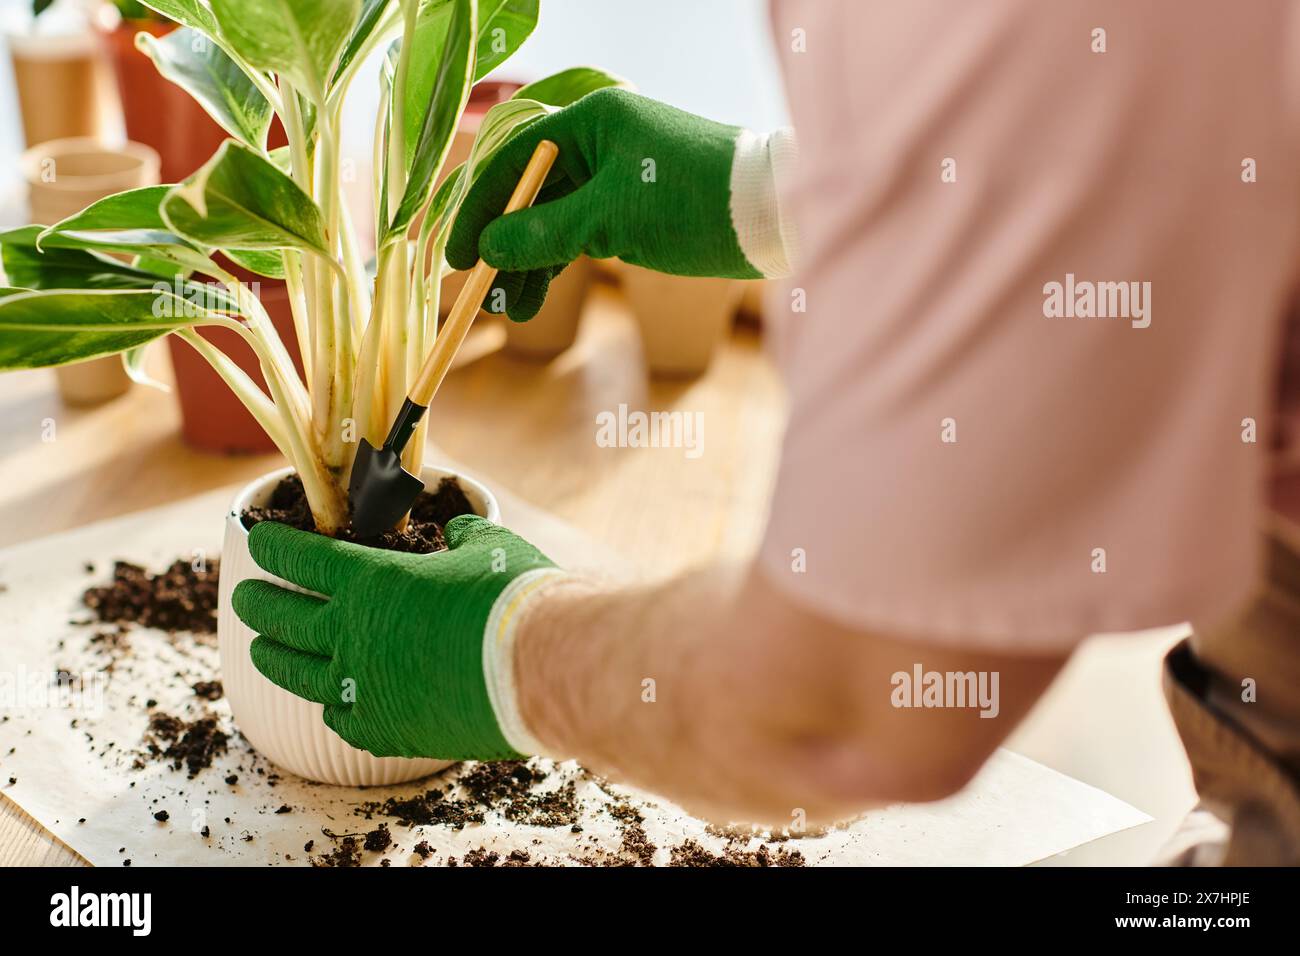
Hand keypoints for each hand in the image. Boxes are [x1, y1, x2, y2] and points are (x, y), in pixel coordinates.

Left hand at [231, 516, 558, 760]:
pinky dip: (334, 705)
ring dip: (276, 656)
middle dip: (257, 602)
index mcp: (370, 580)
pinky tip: (335, 702)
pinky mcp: (384, 730)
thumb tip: (455, 531)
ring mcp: (361, 686)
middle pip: (282, 616)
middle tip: (245, 597)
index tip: (258, 538)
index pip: (302, 557)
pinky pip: (341, 717)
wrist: (541, 670)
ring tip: (263, 650)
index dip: (274, 545)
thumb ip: (460, 535)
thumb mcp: (487, 545)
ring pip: (298, 672)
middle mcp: (351, 633)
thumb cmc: (514, 598)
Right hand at [447, 87, 759, 321]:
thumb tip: (491, 249)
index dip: (480, 208)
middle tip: (483, 291)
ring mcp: (618, 174)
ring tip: (516, 309)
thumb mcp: (611, 219)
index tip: (458, 256)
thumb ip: (545, 233)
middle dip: (505, 244)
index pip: (514, 160)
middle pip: (531, 191)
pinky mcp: (637, 207)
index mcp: (592, 121)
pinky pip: (582, 230)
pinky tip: (540, 292)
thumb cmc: (693, 201)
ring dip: (532, 261)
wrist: (771, 215)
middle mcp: (601, 140)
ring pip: (556, 217)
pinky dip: (561, 260)